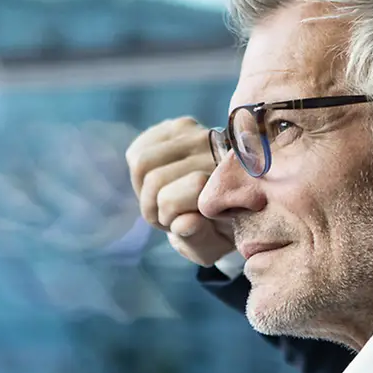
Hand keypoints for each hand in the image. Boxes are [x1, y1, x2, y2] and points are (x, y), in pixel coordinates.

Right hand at [125, 117, 234, 266]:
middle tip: (166, 216)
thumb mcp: (212, 246)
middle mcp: (219, 149)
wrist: (232, 200)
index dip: (167, 216)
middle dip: (152, 205)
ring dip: (143, 188)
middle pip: (154, 179)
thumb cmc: (219, 230)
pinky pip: (139, 149)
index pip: (176, 195)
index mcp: (232, 181)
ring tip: (163, 199)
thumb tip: (186, 222)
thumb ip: (198, 239)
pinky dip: (140, 172)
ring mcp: (200, 132)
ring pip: (142, 162)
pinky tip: (159, 180)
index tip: (180, 224)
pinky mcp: (181, 125)